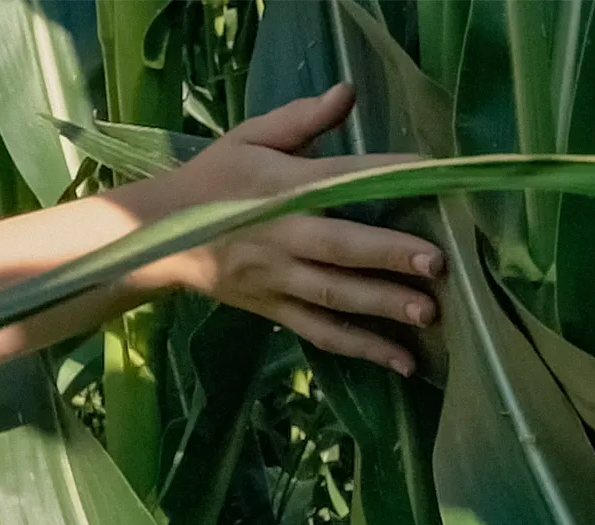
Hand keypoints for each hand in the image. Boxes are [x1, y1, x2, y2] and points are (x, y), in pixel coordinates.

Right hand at [163, 83, 442, 376]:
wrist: (158, 236)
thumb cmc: (212, 180)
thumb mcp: (247, 139)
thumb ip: (299, 119)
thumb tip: (348, 92)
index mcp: (279, 188)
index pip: (339, 179)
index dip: (385, 176)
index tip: (434, 177)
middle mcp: (280, 236)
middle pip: (339, 247)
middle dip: (388, 255)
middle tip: (437, 263)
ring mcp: (276, 279)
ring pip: (332, 295)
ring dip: (380, 306)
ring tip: (429, 314)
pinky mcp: (273, 309)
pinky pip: (319, 331)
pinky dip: (359, 347)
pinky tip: (400, 361)